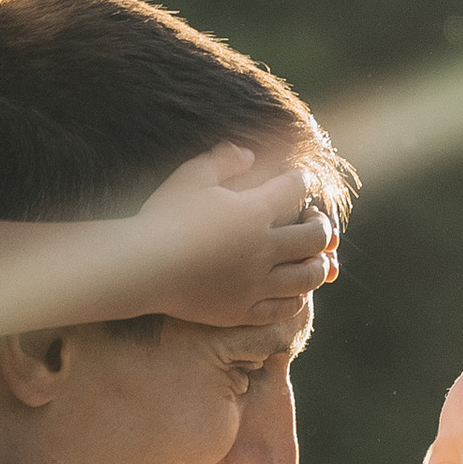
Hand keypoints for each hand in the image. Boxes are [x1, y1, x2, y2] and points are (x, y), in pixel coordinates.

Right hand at [133, 143, 336, 327]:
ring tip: (315, 258)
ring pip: (308, 276)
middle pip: (315, 236)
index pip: (296, 189)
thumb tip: (249, 153)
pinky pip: (285, 308)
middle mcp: (262, 248)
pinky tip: (293, 290)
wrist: (141, 266)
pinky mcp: (243, 310)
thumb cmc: (163, 217)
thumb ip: (224, 159)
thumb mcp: (191, 176)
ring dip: (318, 264)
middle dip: (322, 225)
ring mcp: (255, 283)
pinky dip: (297, 298)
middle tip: (315, 222)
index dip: (302, 181)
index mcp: (253, 211)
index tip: (298, 182)